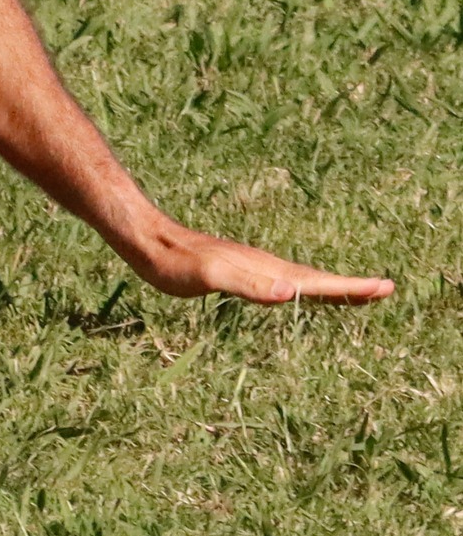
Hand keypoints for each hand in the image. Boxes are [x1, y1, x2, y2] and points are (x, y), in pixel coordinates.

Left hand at [126, 218, 394, 305]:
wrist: (150, 241)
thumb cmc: (176, 262)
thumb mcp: (210, 277)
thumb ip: (246, 284)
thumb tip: (287, 292)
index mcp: (267, 270)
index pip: (319, 282)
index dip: (352, 289)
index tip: (385, 288)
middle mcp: (266, 266)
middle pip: (319, 280)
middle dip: (353, 288)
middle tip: (386, 290)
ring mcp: (254, 268)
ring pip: (303, 280)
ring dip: (332, 288)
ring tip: (357, 294)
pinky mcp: (240, 272)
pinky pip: (282, 282)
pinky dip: (303, 289)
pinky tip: (298, 294)